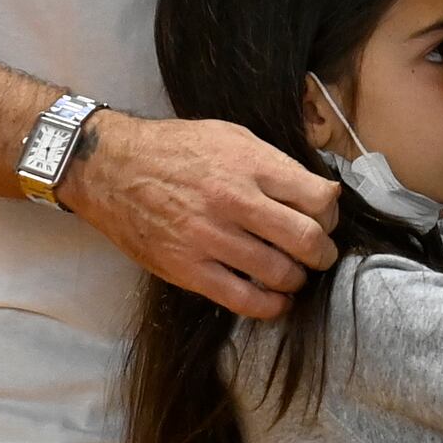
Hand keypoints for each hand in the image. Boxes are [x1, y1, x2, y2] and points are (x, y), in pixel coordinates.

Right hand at [60, 112, 341, 319]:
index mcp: (250, 165)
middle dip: (323, 251)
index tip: (325, 217)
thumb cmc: (175, 149)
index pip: (318, 198)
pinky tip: (275, 299)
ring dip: (298, 278)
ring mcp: (211, 238)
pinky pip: (244, 300)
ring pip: (280, 273)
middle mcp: (235, 202)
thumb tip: (318, 190)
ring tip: (294, 273)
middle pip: (306, 239)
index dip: (331, 213)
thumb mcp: (230, 136)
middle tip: (319, 253)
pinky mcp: (189, 269)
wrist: (111, 168)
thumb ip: (274, 163)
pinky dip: (270, 306)